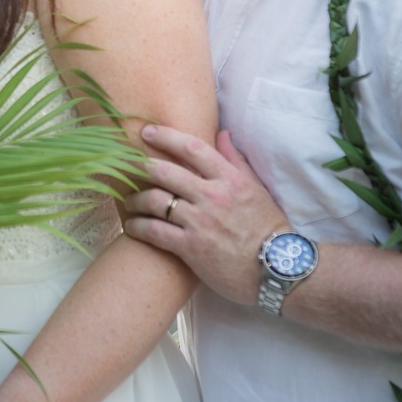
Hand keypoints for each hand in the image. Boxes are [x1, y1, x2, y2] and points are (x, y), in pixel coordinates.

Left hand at [123, 126, 288, 304]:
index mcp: (230, 179)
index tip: (147, 132)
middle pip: (165, 171)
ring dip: (134, 199)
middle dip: (139, 166)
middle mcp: (213, 196)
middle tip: (123, 165)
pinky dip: (137, 227)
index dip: (166, 136)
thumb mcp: (256, 188)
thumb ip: (236, 160)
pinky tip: (131, 227)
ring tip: (128, 202)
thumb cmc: (268, 228)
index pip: (193, 148)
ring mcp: (200, 222)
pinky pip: (154, 231)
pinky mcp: (191, 248)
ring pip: (154, 200)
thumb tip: (222, 133)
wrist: (277, 270)